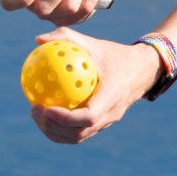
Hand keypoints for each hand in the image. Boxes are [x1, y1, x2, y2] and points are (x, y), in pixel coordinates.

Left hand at [29, 27, 163, 143]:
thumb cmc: (114, 54)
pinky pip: (79, 132)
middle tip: (34, 110)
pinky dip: (60, 128)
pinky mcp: (102, 124)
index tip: (45, 108)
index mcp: (112, 96)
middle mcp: (111, 114)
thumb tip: (37, 40)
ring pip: (78, 137)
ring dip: (54, 131)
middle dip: (53, 127)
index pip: (88, 116)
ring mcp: (107, 122)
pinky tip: (44, 113)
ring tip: (35, 114)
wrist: (142, 70)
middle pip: (79, 133)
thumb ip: (66, 38)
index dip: (65, 118)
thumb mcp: (93, 43)